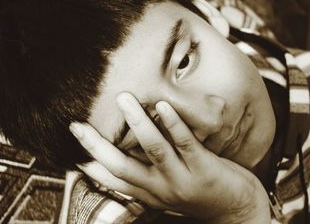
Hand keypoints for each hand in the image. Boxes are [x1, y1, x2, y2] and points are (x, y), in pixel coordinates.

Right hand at [70, 93, 269, 222]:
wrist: (237, 210)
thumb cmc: (202, 192)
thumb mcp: (171, 188)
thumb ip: (151, 172)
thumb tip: (133, 148)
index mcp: (151, 192)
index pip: (115, 180)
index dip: (91, 166)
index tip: (71, 150)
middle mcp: (161, 188)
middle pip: (123, 167)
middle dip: (98, 146)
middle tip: (78, 126)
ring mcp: (182, 178)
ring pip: (154, 150)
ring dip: (138, 124)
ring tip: (124, 100)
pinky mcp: (204, 169)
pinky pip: (186, 144)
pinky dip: (174, 124)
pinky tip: (164, 105)